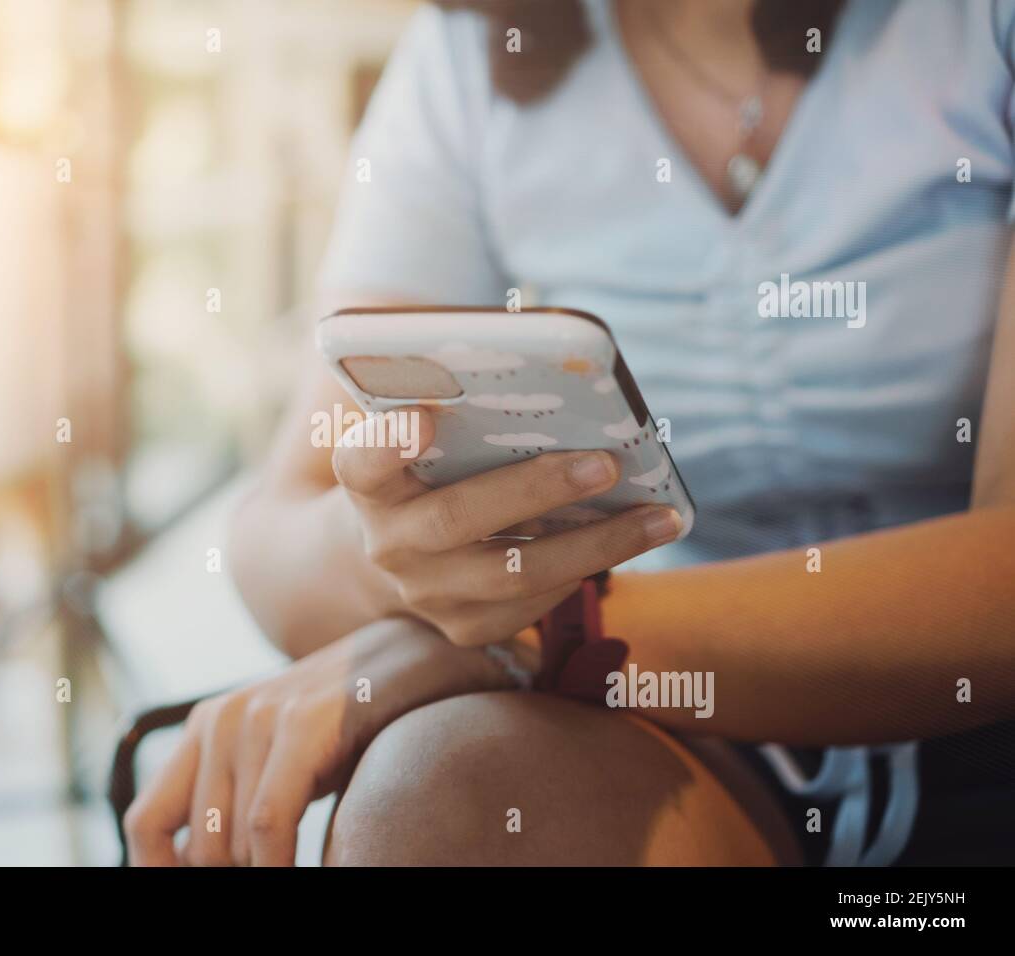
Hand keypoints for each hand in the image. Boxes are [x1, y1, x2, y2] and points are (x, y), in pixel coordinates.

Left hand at [123, 617, 509, 865]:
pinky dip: (279, 862)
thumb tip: (202, 861)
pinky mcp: (300, 724)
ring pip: (231, 842)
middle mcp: (221, 718)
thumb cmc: (353, 721)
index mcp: (206, 727)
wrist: (418, 653)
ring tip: (301, 864)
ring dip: (265, 870)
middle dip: (233, 875)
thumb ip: (239, 798)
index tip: (193, 892)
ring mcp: (258, 716)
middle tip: (274, 875)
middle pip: (198, 844)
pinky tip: (307, 869)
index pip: (146, 822)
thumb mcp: (282, 758)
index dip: (157, 871)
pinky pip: (267, 822)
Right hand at [332, 406, 680, 646]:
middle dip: (536, 489)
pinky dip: (582, 572)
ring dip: (593, 545)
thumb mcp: (425, 439)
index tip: (425, 416)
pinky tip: (628, 542)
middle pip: (455, 520)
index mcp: (369, 483)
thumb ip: (462, 414)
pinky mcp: (463, 629)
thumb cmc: (431, 470)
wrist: (399, 551)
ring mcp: (425, 594)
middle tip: (605, 463)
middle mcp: (387, 544)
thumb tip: (557, 384)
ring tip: (659, 518)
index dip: (388, 443)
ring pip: (511, 575)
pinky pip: (531, 606)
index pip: (360, 462)